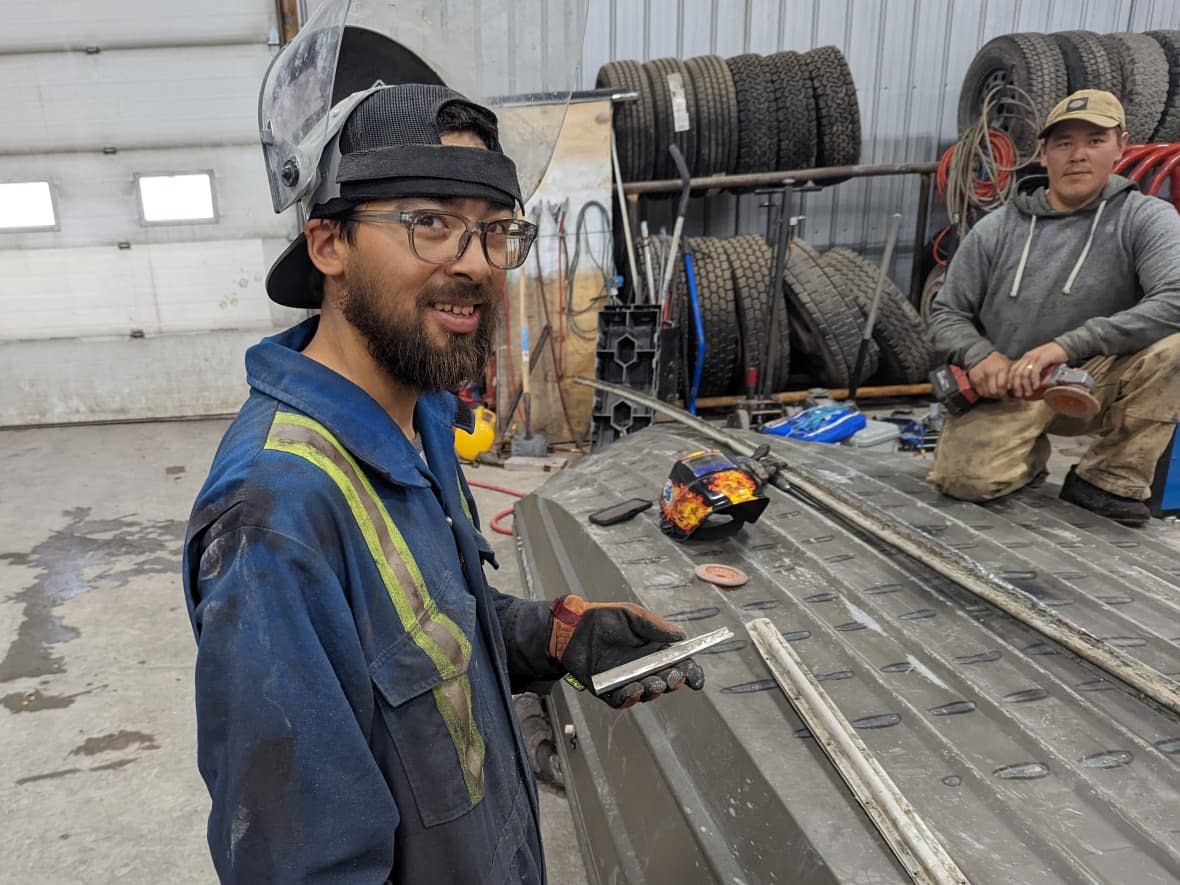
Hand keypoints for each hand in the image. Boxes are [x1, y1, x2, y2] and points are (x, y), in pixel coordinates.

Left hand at [548, 595, 705, 708]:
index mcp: (654, 651)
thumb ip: (655, 626)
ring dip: (653, 691)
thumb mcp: (632, 615)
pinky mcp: (608, 690)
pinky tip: (634, 690)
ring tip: (652, 684)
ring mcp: (627, 680)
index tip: (695, 678)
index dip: (690, 673)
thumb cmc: (604, 618)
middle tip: (672, 678)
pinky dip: (629, 698)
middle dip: (673, 682)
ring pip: (647, 693)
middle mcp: (644, 668)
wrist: (573, 627)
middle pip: (667, 682)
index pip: (679, 665)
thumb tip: (681, 637)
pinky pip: (622, 700)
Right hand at [966, 351, 1012, 398]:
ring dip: (992, 395)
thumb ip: (1012, 376)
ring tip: (996, 393)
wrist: (982, 356)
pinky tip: (989, 390)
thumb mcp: (1008, 365)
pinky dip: (986, 393)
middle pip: (993, 391)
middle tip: (1002, 395)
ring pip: (987, 393)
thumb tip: (1016, 389)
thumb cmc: (998, 362)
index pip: (1001, 386)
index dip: (1005, 393)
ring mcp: (981, 376)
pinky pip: (981, 392)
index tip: (1007, 394)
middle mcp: (990, 372)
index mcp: (1001, 368)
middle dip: (999, 395)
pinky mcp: (974, 380)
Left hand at [1006, 341, 1068, 398]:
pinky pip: (1035, 371)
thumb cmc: (1054, 357)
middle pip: (1016, 373)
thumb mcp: (1042, 365)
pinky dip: (1034, 380)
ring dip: (1026, 385)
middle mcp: (1028, 357)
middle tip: (1019, 395)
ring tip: (1029, 393)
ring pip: (1024, 373)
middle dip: (1016, 386)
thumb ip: (1036, 373)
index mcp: (1025, 358)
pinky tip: (1036, 387)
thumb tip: (1035, 386)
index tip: (1010, 390)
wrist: (1066, 346)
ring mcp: (1034, 357)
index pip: (1013, 370)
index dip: (1010, 380)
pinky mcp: (1042, 358)